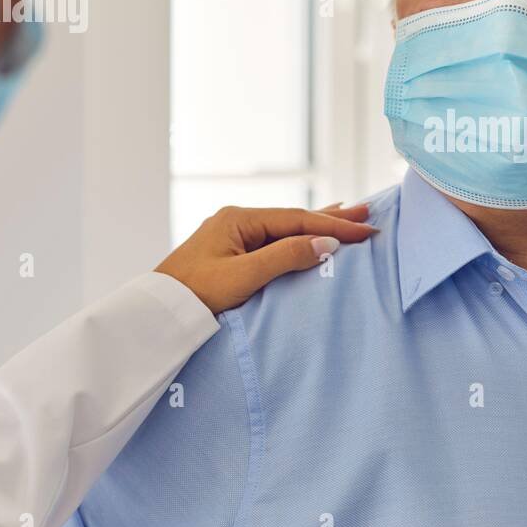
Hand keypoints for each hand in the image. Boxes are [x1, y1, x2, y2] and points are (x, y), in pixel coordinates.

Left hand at [155, 202, 376, 313]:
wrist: (158, 314)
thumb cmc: (196, 295)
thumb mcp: (243, 276)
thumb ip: (285, 257)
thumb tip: (326, 244)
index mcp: (240, 220)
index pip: (298, 220)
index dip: (334, 226)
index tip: (366, 231)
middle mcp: (238, 222)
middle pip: (294, 218)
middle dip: (332, 217)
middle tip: (367, 213)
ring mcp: (234, 237)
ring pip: (286, 228)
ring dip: (318, 226)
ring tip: (347, 214)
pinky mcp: (232, 254)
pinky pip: (274, 241)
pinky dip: (298, 237)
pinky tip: (307, 233)